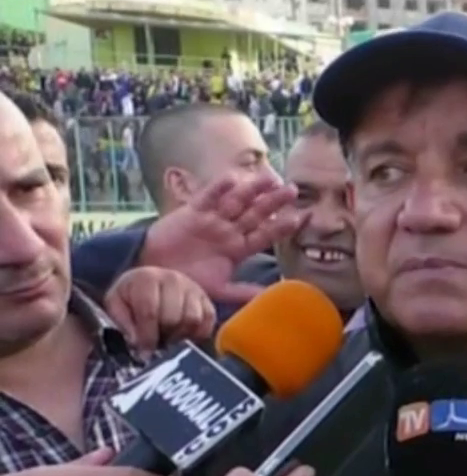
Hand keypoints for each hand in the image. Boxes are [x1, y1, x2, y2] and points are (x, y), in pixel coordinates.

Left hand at [103, 267, 215, 351]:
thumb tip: (137, 342)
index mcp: (147, 278)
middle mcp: (173, 279)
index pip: (150, 311)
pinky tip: (183, 335)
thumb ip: (122, 322)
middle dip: (163, 336)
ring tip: (168, 337)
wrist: (150, 282)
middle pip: (173, 317)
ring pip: (192, 320)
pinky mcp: (206, 299)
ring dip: (180, 335)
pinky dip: (197, 334)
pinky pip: (208, 321)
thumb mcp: (116, 305)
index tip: (144, 352)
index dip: (147, 336)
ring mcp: (193, 288)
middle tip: (156, 342)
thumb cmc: (131, 296)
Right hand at [139, 174, 298, 304]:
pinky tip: (232, 179)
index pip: (265, 235)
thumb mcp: (219, 290)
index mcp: (239, 248)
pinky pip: (208, 198)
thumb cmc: (188, 281)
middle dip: (273, 202)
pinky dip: (218, 189)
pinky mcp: (193, 212)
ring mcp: (213, 219)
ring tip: (269, 178)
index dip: (282, 227)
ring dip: (252, 190)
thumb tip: (274, 296)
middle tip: (292, 190)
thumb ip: (245, 292)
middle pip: (256, 213)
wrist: (155, 272)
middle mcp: (230, 231)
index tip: (301, 218)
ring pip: (236, 201)